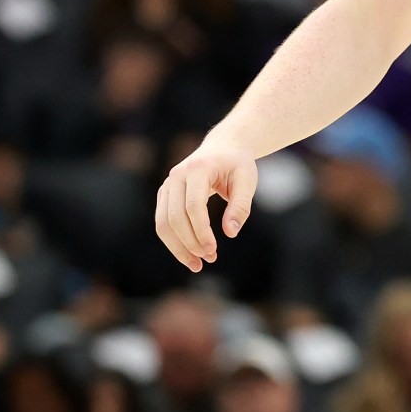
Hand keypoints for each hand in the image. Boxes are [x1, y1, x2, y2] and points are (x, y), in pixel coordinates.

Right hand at [155, 133, 258, 271]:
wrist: (223, 147)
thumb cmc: (237, 164)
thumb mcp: (247, 181)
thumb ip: (241, 206)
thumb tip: (230, 233)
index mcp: (197, 169)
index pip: (193, 206)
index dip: (201, 231)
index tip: (214, 250)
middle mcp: (176, 176)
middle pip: (174, 217)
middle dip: (190, 243)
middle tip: (209, 259)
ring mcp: (167, 185)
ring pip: (163, 223)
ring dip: (178, 247)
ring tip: (197, 264)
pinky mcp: (164, 195)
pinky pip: (162, 222)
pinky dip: (173, 241)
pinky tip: (189, 254)